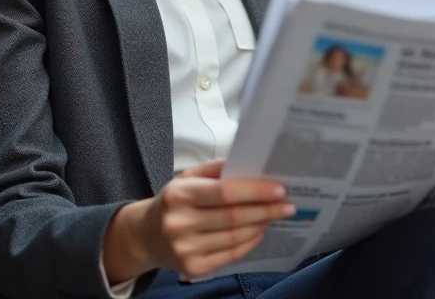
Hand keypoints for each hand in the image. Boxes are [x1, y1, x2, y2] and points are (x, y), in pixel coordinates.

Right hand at [103, 160, 294, 282]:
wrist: (145, 236)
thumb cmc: (174, 201)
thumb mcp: (187, 177)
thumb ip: (217, 168)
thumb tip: (252, 164)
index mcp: (179, 194)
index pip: (225, 193)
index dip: (255, 192)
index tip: (279, 190)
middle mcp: (179, 223)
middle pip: (234, 217)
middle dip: (266, 210)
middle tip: (288, 205)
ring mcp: (185, 249)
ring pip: (235, 237)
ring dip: (260, 226)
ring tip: (275, 216)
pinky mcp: (192, 269)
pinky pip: (230, 255)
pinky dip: (249, 243)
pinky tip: (259, 232)